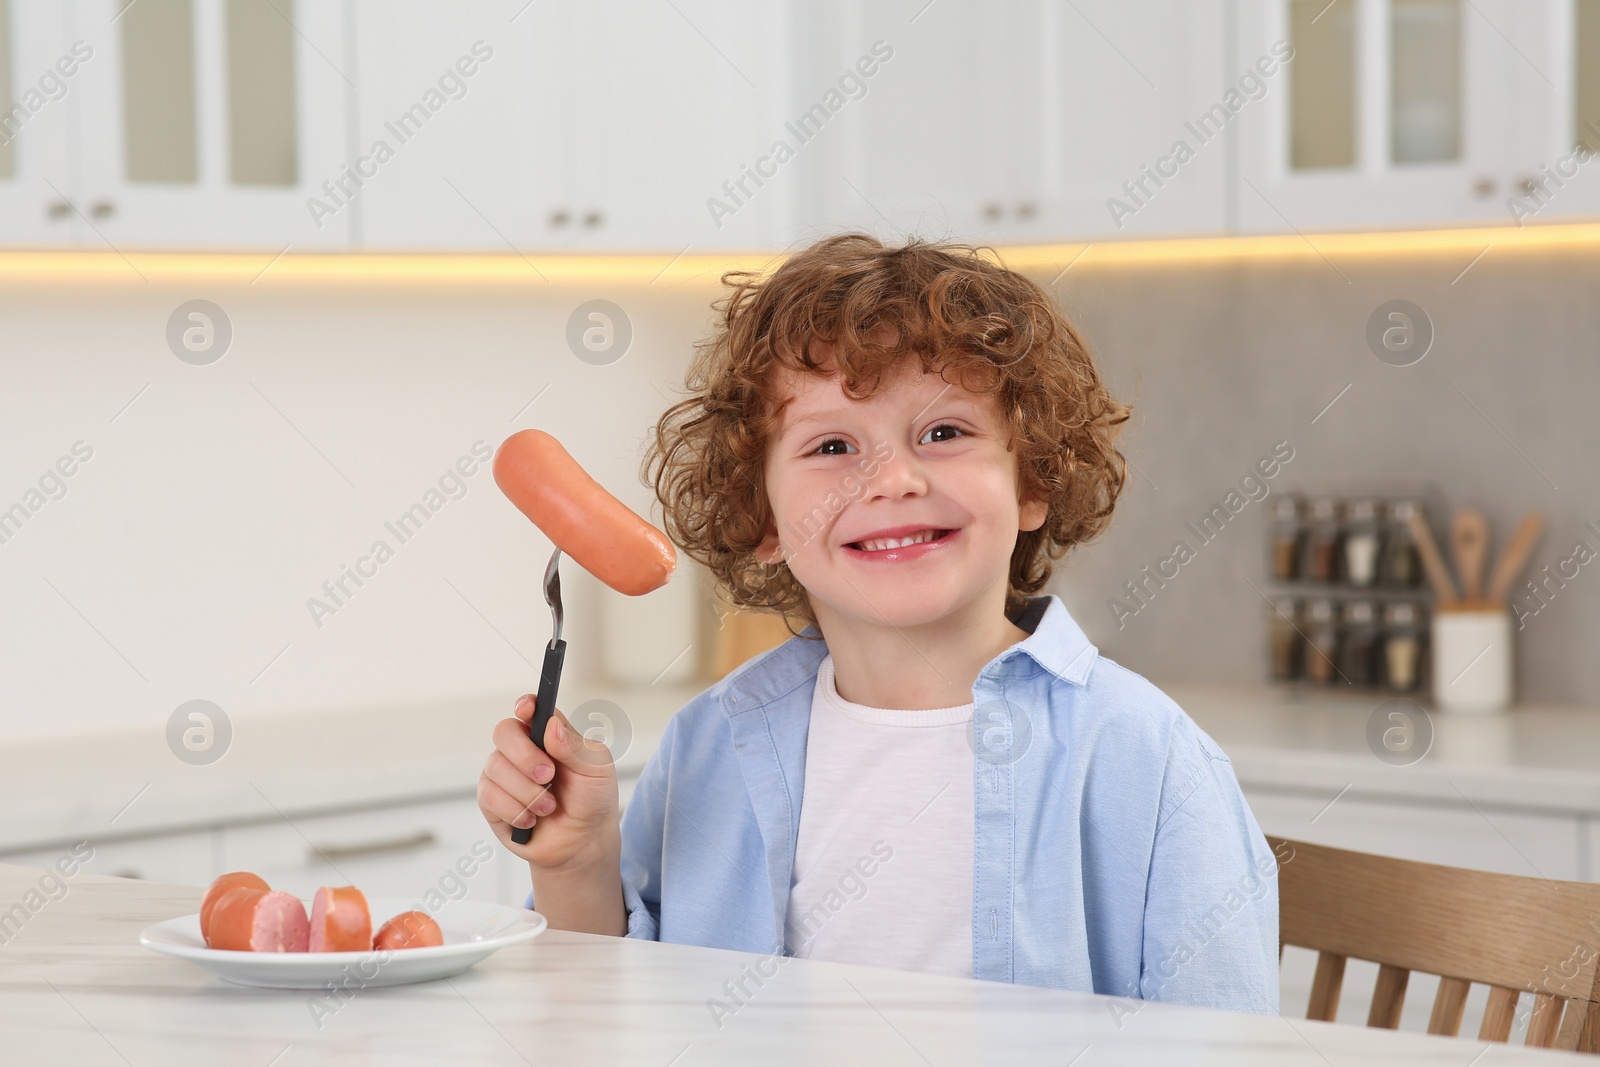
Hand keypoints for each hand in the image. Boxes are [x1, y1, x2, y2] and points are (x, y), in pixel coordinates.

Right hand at [478, 695, 619, 872]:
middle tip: (549, 776)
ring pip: (495, 767)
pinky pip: (489, 796)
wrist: (582, 843)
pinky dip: (516, 811)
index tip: (526, 710)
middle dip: (525, 756)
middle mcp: (522, 749)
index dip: (524, 705)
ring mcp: (504, 774)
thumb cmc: (591, 800)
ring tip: (550, 807)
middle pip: (504, 732)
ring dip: (527, 792)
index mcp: (548, 734)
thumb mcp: (596, 770)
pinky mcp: (491, 801)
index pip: (529, 709)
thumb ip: (574, 746)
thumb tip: (551, 725)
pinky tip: (533, 819)